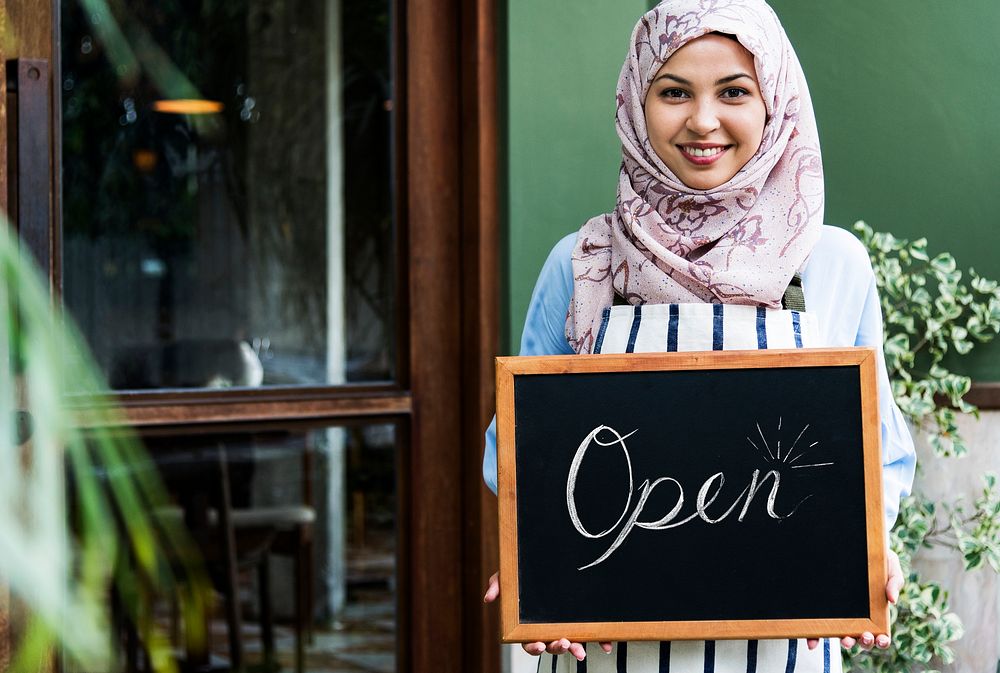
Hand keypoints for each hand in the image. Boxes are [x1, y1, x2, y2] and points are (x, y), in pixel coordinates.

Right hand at [484, 571, 611, 660]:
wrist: (551, 560)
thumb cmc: (524, 575)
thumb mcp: (509, 576)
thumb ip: (498, 584)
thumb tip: (488, 597)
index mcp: (529, 625)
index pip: (529, 641)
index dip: (534, 647)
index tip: (539, 645)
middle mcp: (547, 629)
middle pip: (551, 646)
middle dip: (557, 648)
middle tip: (564, 643)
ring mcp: (565, 626)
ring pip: (570, 643)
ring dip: (575, 648)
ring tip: (580, 649)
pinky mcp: (580, 621)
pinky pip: (590, 634)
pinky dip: (599, 640)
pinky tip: (606, 644)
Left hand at [806, 549, 902, 650]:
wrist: (856, 545)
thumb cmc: (876, 559)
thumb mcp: (890, 566)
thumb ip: (894, 582)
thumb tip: (893, 600)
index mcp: (876, 613)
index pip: (880, 633)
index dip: (882, 640)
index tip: (881, 639)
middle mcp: (859, 618)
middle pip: (862, 638)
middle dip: (864, 641)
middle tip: (865, 636)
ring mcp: (841, 615)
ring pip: (843, 636)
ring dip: (845, 642)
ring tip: (846, 639)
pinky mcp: (825, 610)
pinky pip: (820, 628)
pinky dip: (816, 637)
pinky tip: (813, 641)